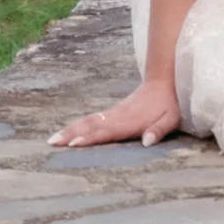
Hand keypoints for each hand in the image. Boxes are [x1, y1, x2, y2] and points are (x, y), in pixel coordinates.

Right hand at [49, 77, 181, 149]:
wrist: (165, 79)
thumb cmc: (170, 103)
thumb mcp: (171, 118)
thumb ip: (159, 130)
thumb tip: (147, 142)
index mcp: (130, 121)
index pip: (108, 131)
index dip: (91, 138)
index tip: (74, 143)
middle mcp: (118, 116)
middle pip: (92, 126)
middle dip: (72, 134)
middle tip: (53, 143)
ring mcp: (114, 113)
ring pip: (89, 121)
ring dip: (71, 130)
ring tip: (53, 140)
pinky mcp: (113, 112)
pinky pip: (92, 119)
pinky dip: (78, 125)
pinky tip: (69, 131)